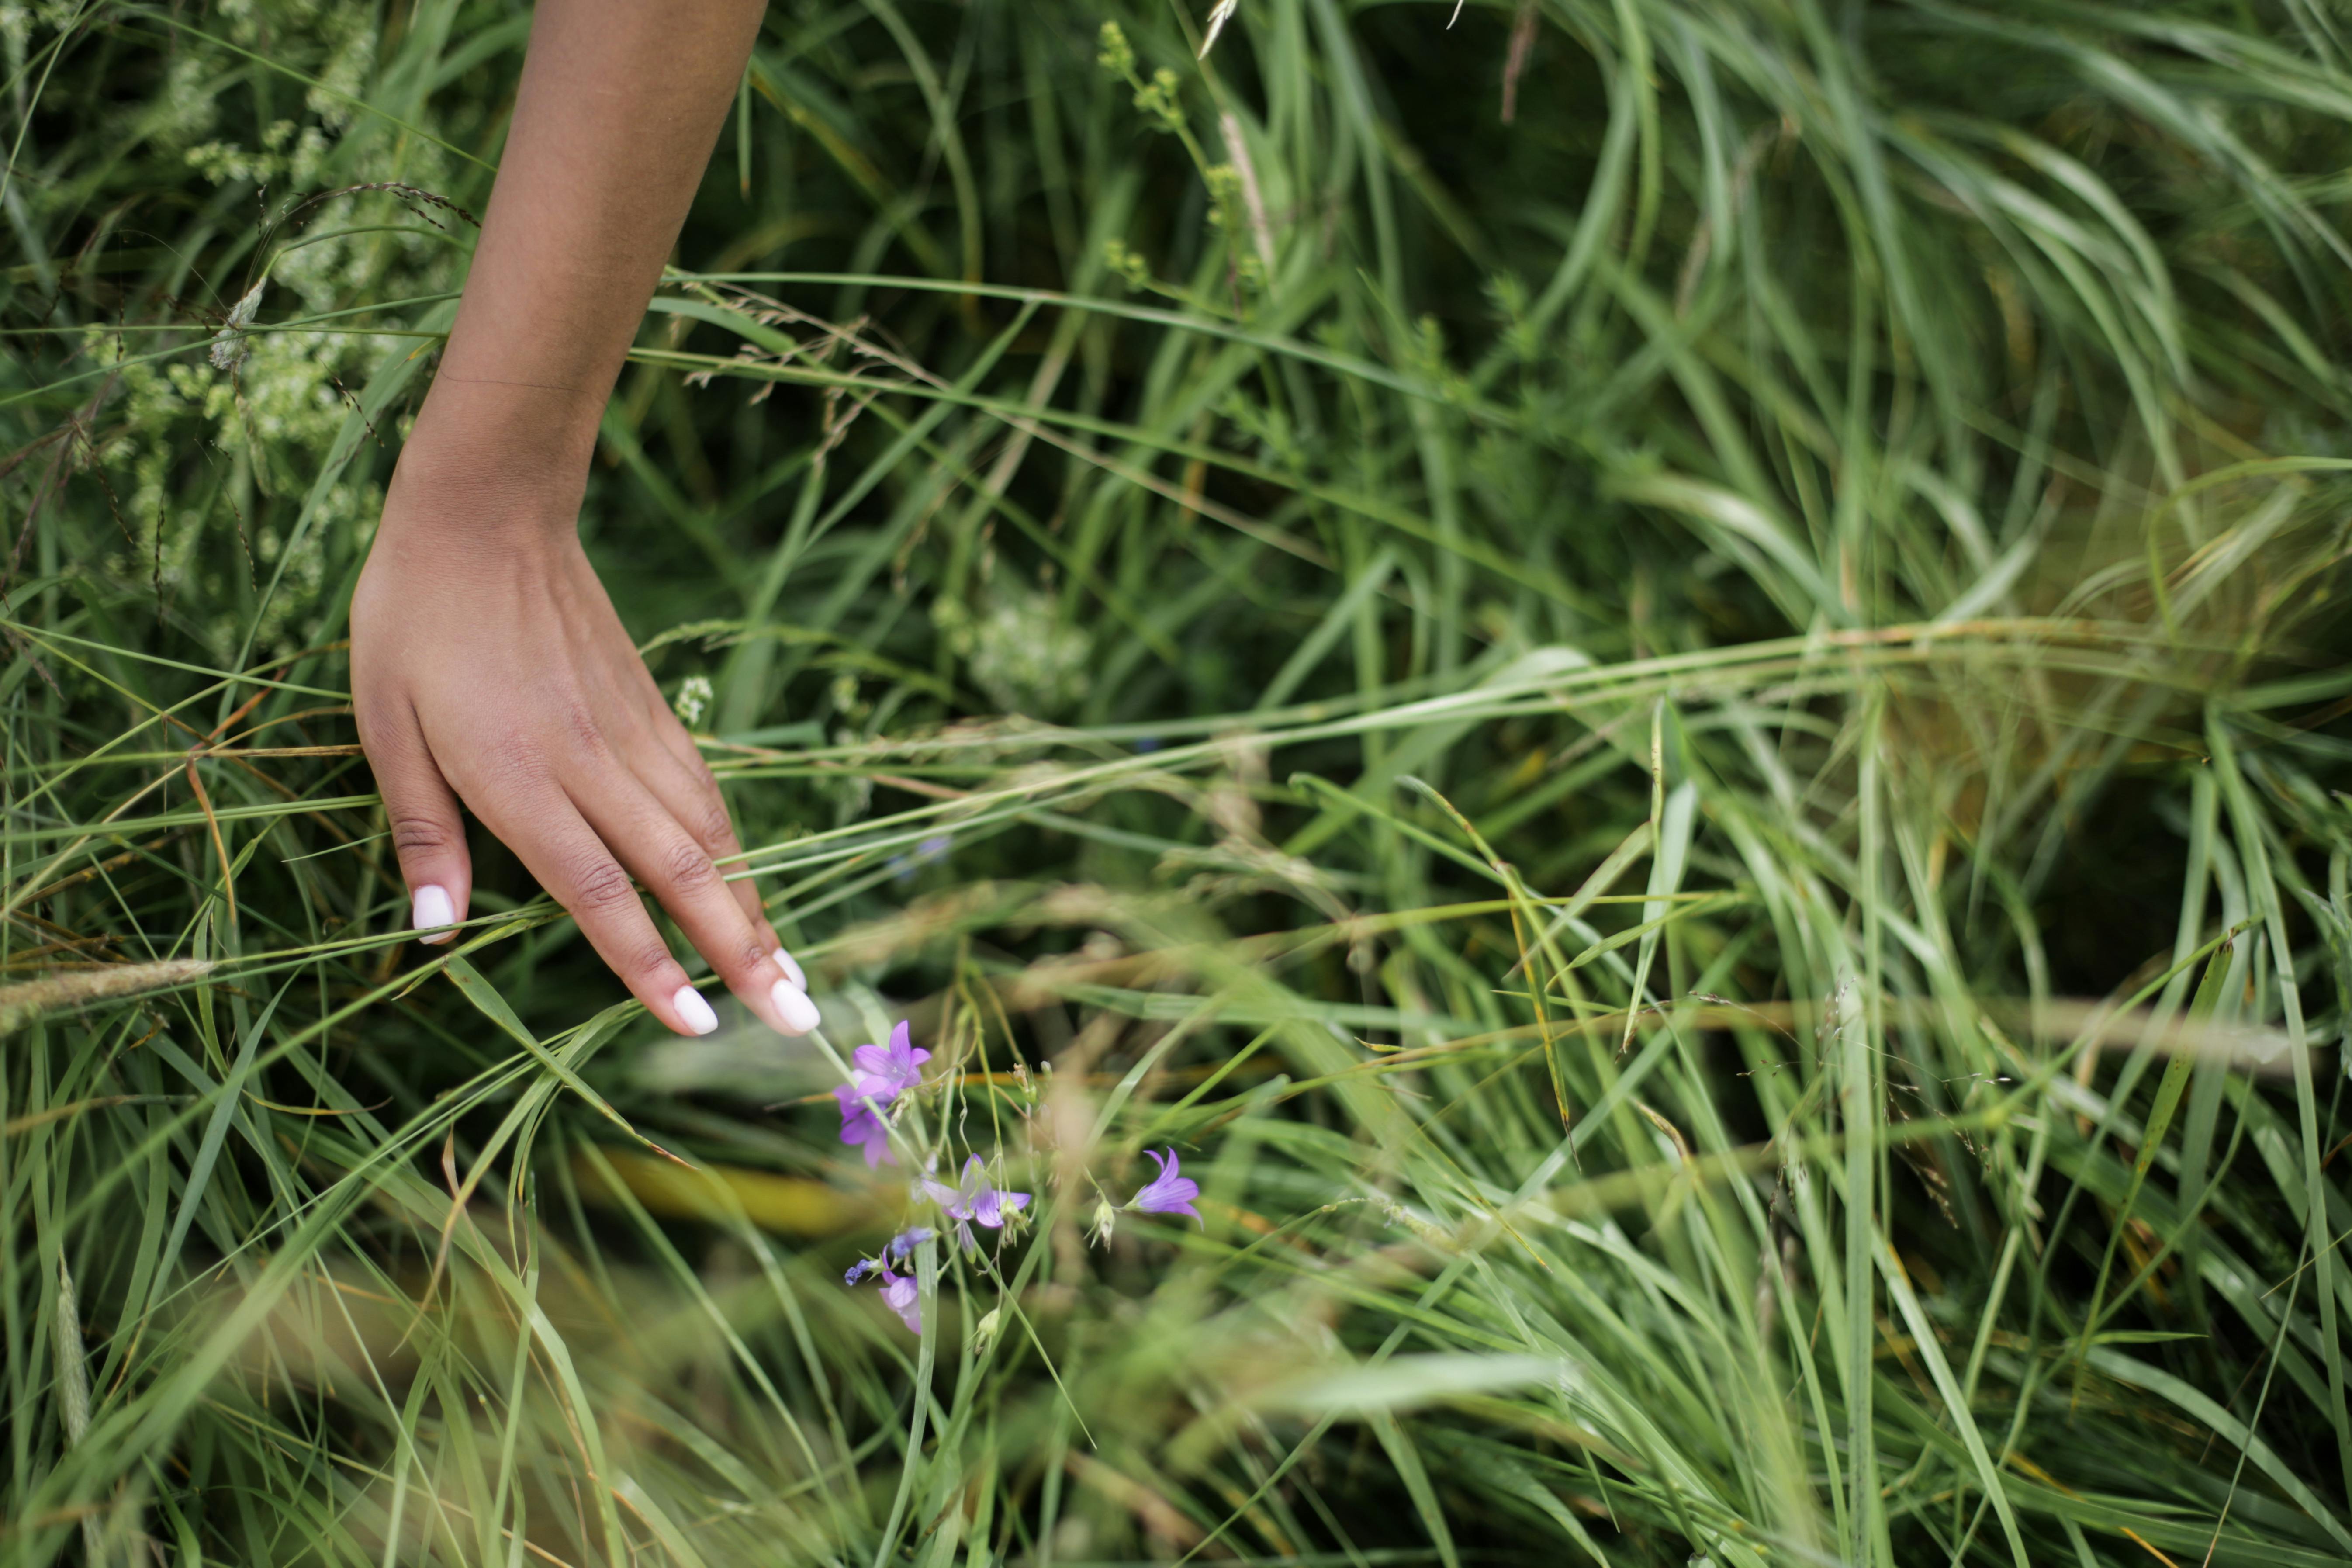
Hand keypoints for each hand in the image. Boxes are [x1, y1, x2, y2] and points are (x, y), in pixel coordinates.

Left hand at [351, 443, 815, 1037]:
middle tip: (793, 1018)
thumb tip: (434, 932)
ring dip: (752, 908)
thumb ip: (423, 832)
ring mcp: (629, 731)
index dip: (648, 965)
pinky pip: (702, 789)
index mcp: (517, 776)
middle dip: (740, 954)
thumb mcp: (384, 726)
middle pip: (681, 873)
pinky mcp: (648, 706)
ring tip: (790, 970)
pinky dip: (735, 846)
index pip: (597, 892)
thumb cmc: (415, 620)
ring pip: (708, 834)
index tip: (696, 1028)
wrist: (487, 512)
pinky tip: (752, 885)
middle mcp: (589, 763)